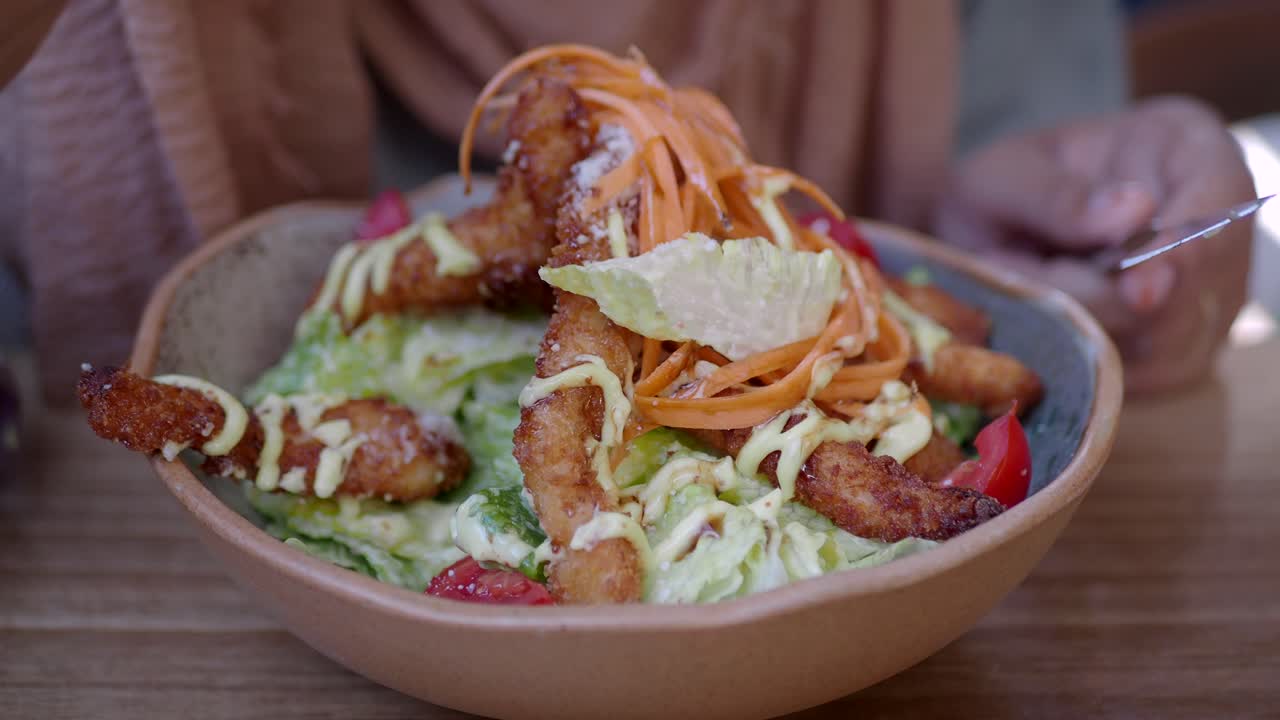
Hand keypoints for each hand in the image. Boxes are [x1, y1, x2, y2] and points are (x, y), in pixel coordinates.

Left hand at [936, 97, 1254, 393]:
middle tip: (1015, 275)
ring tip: (1022, 291)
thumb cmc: (1006, 191)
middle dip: (1100, 299)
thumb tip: (1136, 211)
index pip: (1221, 200)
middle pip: (1194, 288)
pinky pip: (1147, 377)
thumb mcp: (1007, 177)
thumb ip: (1059, 196)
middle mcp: (1218, 227)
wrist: (984, 236)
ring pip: (1170, 343)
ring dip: (1086, 331)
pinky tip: (1045, 329)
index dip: (1183, 251)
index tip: (1136, 292)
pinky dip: (1090, 364)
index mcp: (1191, 152)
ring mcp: (1208, 294)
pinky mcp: (1181, 350)